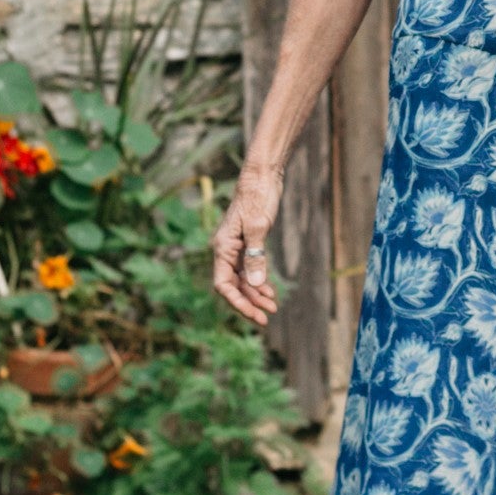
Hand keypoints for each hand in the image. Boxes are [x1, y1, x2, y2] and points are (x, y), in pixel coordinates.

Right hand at [212, 163, 282, 326]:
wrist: (262, 177)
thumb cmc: (257, 198)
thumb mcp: (257, 227)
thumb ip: (255, 256)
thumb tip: (255, 285)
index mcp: (222, 247)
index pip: (223, 285)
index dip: (238, 302)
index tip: (255, 314)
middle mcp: (226, 250)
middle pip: (233, 286)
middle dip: (249, 302)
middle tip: (267, 317)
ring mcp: (236, 248)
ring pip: (242, 279)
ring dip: (255, 294)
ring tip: (273, 306)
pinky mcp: (247, 243)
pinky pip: (249, 269)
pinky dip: (259, 282)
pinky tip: (270, 292)